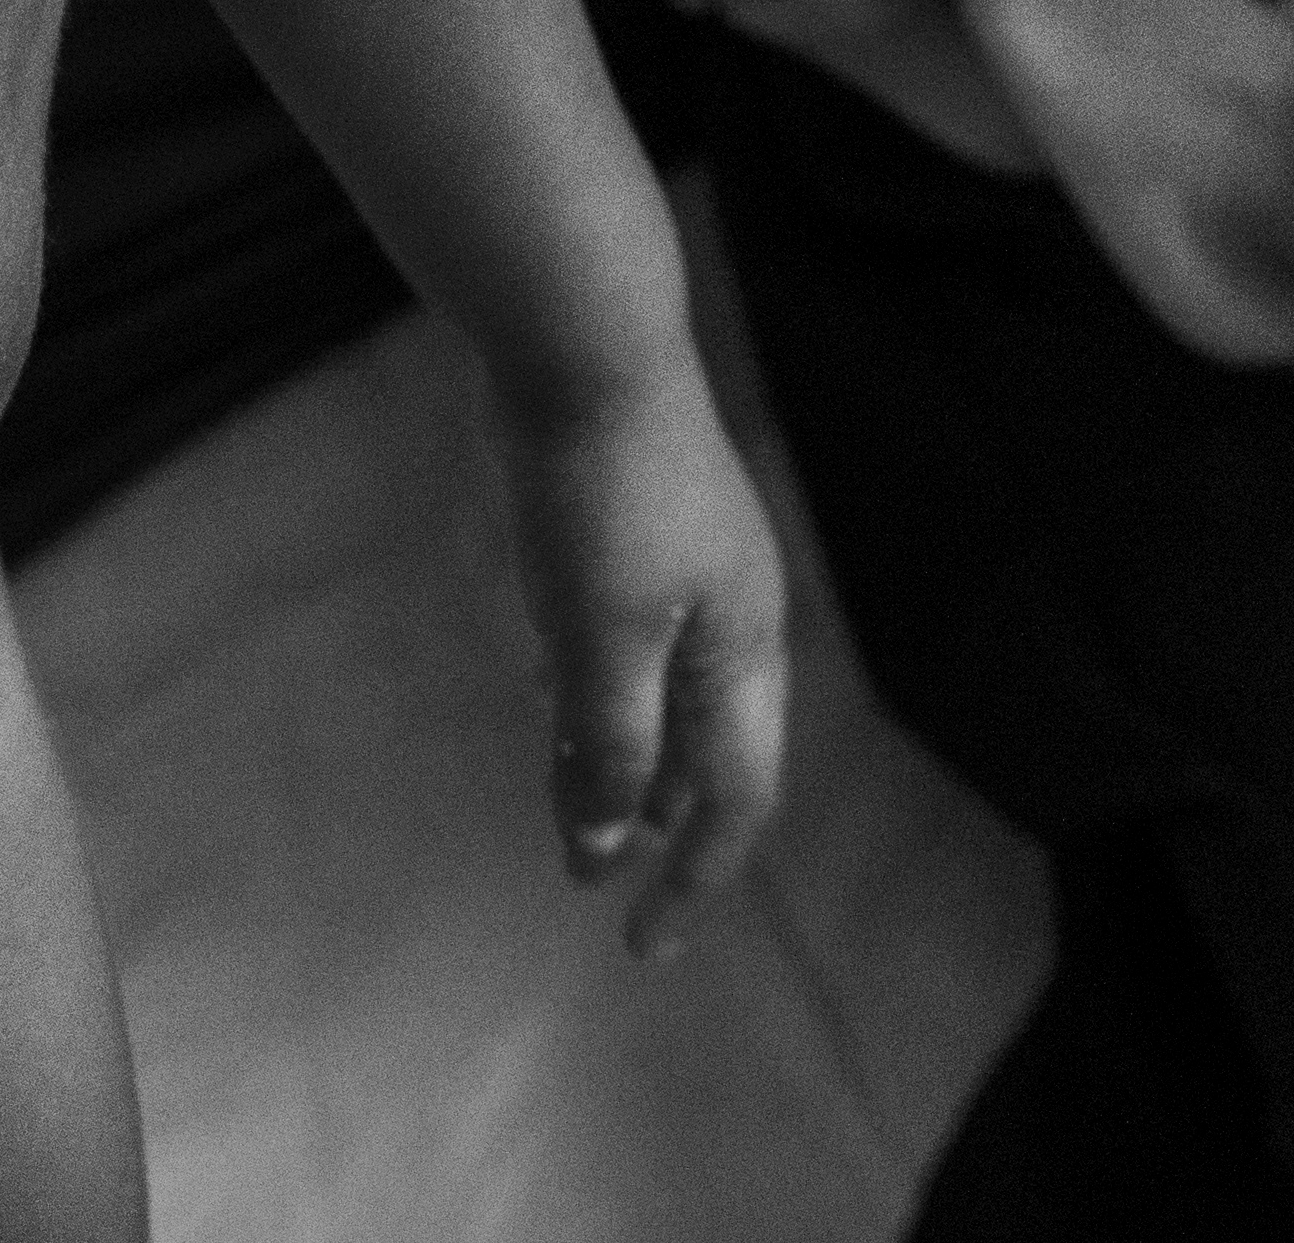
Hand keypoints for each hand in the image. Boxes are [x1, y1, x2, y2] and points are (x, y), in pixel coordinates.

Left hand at [498, 367, 789, 953]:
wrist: (587, 345)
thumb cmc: (601, 495)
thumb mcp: (602, 638)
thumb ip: (609, 747)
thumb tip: (605, 849)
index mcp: (743, 647)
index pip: (737, 794)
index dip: (696, 879)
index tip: (643, 948)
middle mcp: (731, 616)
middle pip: (710, 753)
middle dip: (664, 830)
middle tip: (611, 897)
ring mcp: (688, 571)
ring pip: (666, 699)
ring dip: (627, 766)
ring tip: (580, 819)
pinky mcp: (638, 535)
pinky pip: (632, 645)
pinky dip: (601, 695)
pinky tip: (551, 700)